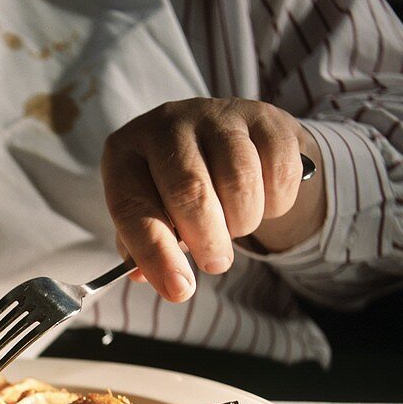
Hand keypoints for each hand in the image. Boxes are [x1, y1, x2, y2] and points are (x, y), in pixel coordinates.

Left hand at [101, 98, 324, 300]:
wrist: (228, 143)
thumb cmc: (174, 190)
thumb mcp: (149, 213)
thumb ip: (144, 246)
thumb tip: (147, 277)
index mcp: (124, 153)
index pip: (133, 208)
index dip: (155, 254)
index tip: (178, 290)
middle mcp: (165, 124)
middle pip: (189, 190)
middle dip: (206, 240)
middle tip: (215, 264)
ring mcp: (216, 114)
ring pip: (239, 181)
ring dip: (241, 222)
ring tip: (233, 226)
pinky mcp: (263, 115)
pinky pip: (278, 171)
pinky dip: (274, 203)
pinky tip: (260, 201)